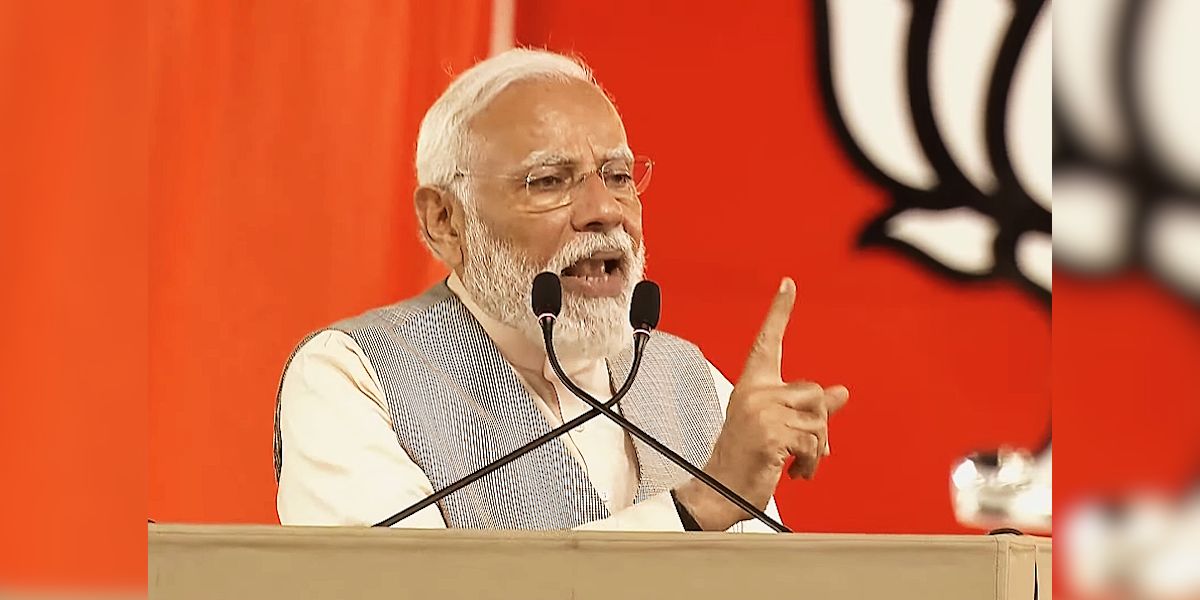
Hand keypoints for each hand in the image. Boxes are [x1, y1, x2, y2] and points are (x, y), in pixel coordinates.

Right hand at [675, 278, 848, 529]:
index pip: (769, 342)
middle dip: (820, 426)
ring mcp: (761, 412)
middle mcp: (755, 393)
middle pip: (814, 393)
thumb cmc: (746, 459)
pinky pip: (813, 442)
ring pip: (819, 420)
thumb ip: (807, 409)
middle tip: (807, 450)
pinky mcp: (771, 433)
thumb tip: (842, 393)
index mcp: (753, 386)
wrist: (720, 490)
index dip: (779, 312)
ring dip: (816, 449)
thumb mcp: (777, 427)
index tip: (788, 285)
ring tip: (798, 464)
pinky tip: (796, 473)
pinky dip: (811, 463)